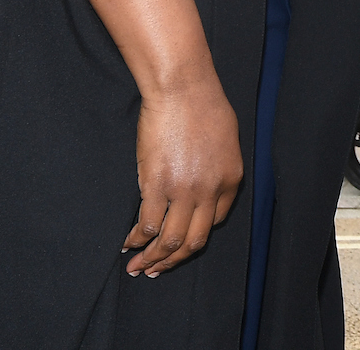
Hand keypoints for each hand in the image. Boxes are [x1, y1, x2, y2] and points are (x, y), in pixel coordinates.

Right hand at [122, 76, 242, 276]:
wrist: (183, 89)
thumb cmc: (204, 105)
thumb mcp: (226, 140)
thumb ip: (217, 168)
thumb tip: (204, 185)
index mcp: (231, 180)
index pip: (216, 222)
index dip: (196, 236)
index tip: (181, 244)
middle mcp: (210, 191)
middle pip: (194, 240)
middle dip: (174, 260)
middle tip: (157, 270)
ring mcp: (184, 191)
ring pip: (170, 241)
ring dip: (153, 258)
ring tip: (138, 266)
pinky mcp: (156, 185)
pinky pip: (147, 224)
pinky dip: (136, 239)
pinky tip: (128, 243)